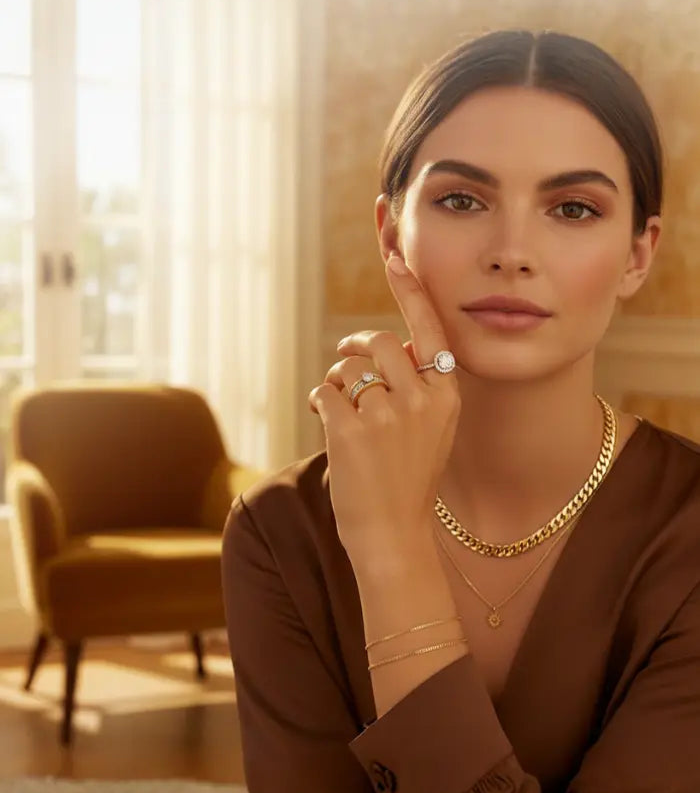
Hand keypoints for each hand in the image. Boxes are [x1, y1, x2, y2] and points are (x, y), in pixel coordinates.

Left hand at [308, 254, 460, 570]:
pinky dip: (321, 403)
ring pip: (348, 367)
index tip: (395, 257)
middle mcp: (421, 398)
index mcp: (446, 394)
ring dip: (338, 382)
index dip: (409, 291)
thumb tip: (388, 346)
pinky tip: (329, 425)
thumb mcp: (432, 429)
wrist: (393, 535)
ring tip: (342, 411)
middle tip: (345, 359)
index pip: (428, 330)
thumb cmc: (408, 479)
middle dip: (355, 346)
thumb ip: (418, 386)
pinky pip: (326, 390)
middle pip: (378, 343)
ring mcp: (387, 413)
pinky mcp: (351, 428)